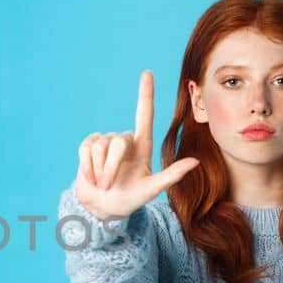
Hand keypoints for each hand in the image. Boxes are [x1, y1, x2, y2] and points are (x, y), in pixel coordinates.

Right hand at [73, 70, 200, 219]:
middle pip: (119, 141)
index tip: (147, 73)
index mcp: (141, 146)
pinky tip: (91, 178)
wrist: (102, 209)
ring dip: (100, 169)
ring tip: (102, 183)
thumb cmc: (129, 199)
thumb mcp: (151, 190)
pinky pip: (87, 149)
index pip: (143, 114)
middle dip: (112, 166)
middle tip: (109, 185)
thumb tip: (195, 162)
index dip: (145, 94)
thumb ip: (171, 176)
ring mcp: (104, 142)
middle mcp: (124, 140)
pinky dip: (88, 167)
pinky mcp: (88, 147)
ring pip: (101, 146)